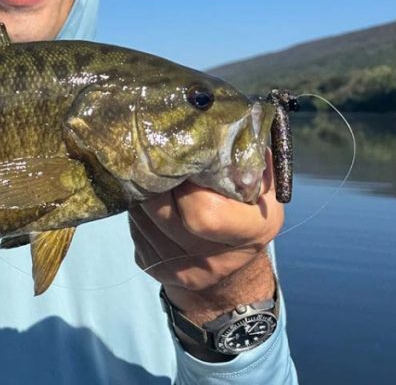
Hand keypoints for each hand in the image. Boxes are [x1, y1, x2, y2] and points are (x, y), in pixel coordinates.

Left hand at [128, 151, 283, 323]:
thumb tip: (215, 124)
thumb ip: (244, 162)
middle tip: (156, 157)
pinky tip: (151, 198)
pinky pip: (133, 229)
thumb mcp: (262, 187)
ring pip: (141, 217)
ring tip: (152, 174)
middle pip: (162, 211)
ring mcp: (181, 270)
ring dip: (142, 192)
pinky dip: (138, 209)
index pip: (202, 213)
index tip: (184, 161)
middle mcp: (213, 260)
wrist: (232, 269)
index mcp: (249, 234)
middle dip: (154, 180)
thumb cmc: (247, 212)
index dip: (185, 182)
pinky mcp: (153, 267)